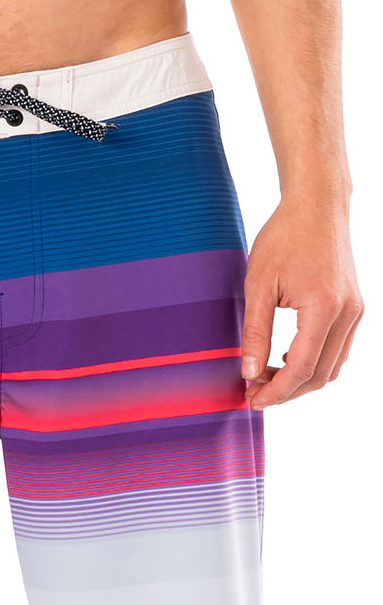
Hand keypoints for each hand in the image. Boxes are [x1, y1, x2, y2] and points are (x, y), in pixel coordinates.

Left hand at [241, 196, 362, 408]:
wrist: (317, 205)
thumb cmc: (284, 238)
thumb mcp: (258, 285)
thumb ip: (254, 332)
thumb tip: (248, 373)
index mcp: (324, 309)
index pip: (302, 369)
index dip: (276, 392)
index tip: (252, 400)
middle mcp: (348, 314)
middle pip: (320, 375)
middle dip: (286, 391)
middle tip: (254, 393)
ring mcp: (356, 311)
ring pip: (332, 367)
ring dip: (300, 379)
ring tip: (265, 376)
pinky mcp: (355, 307)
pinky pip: (338, 350)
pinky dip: (314, 363)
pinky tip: (285, 358)